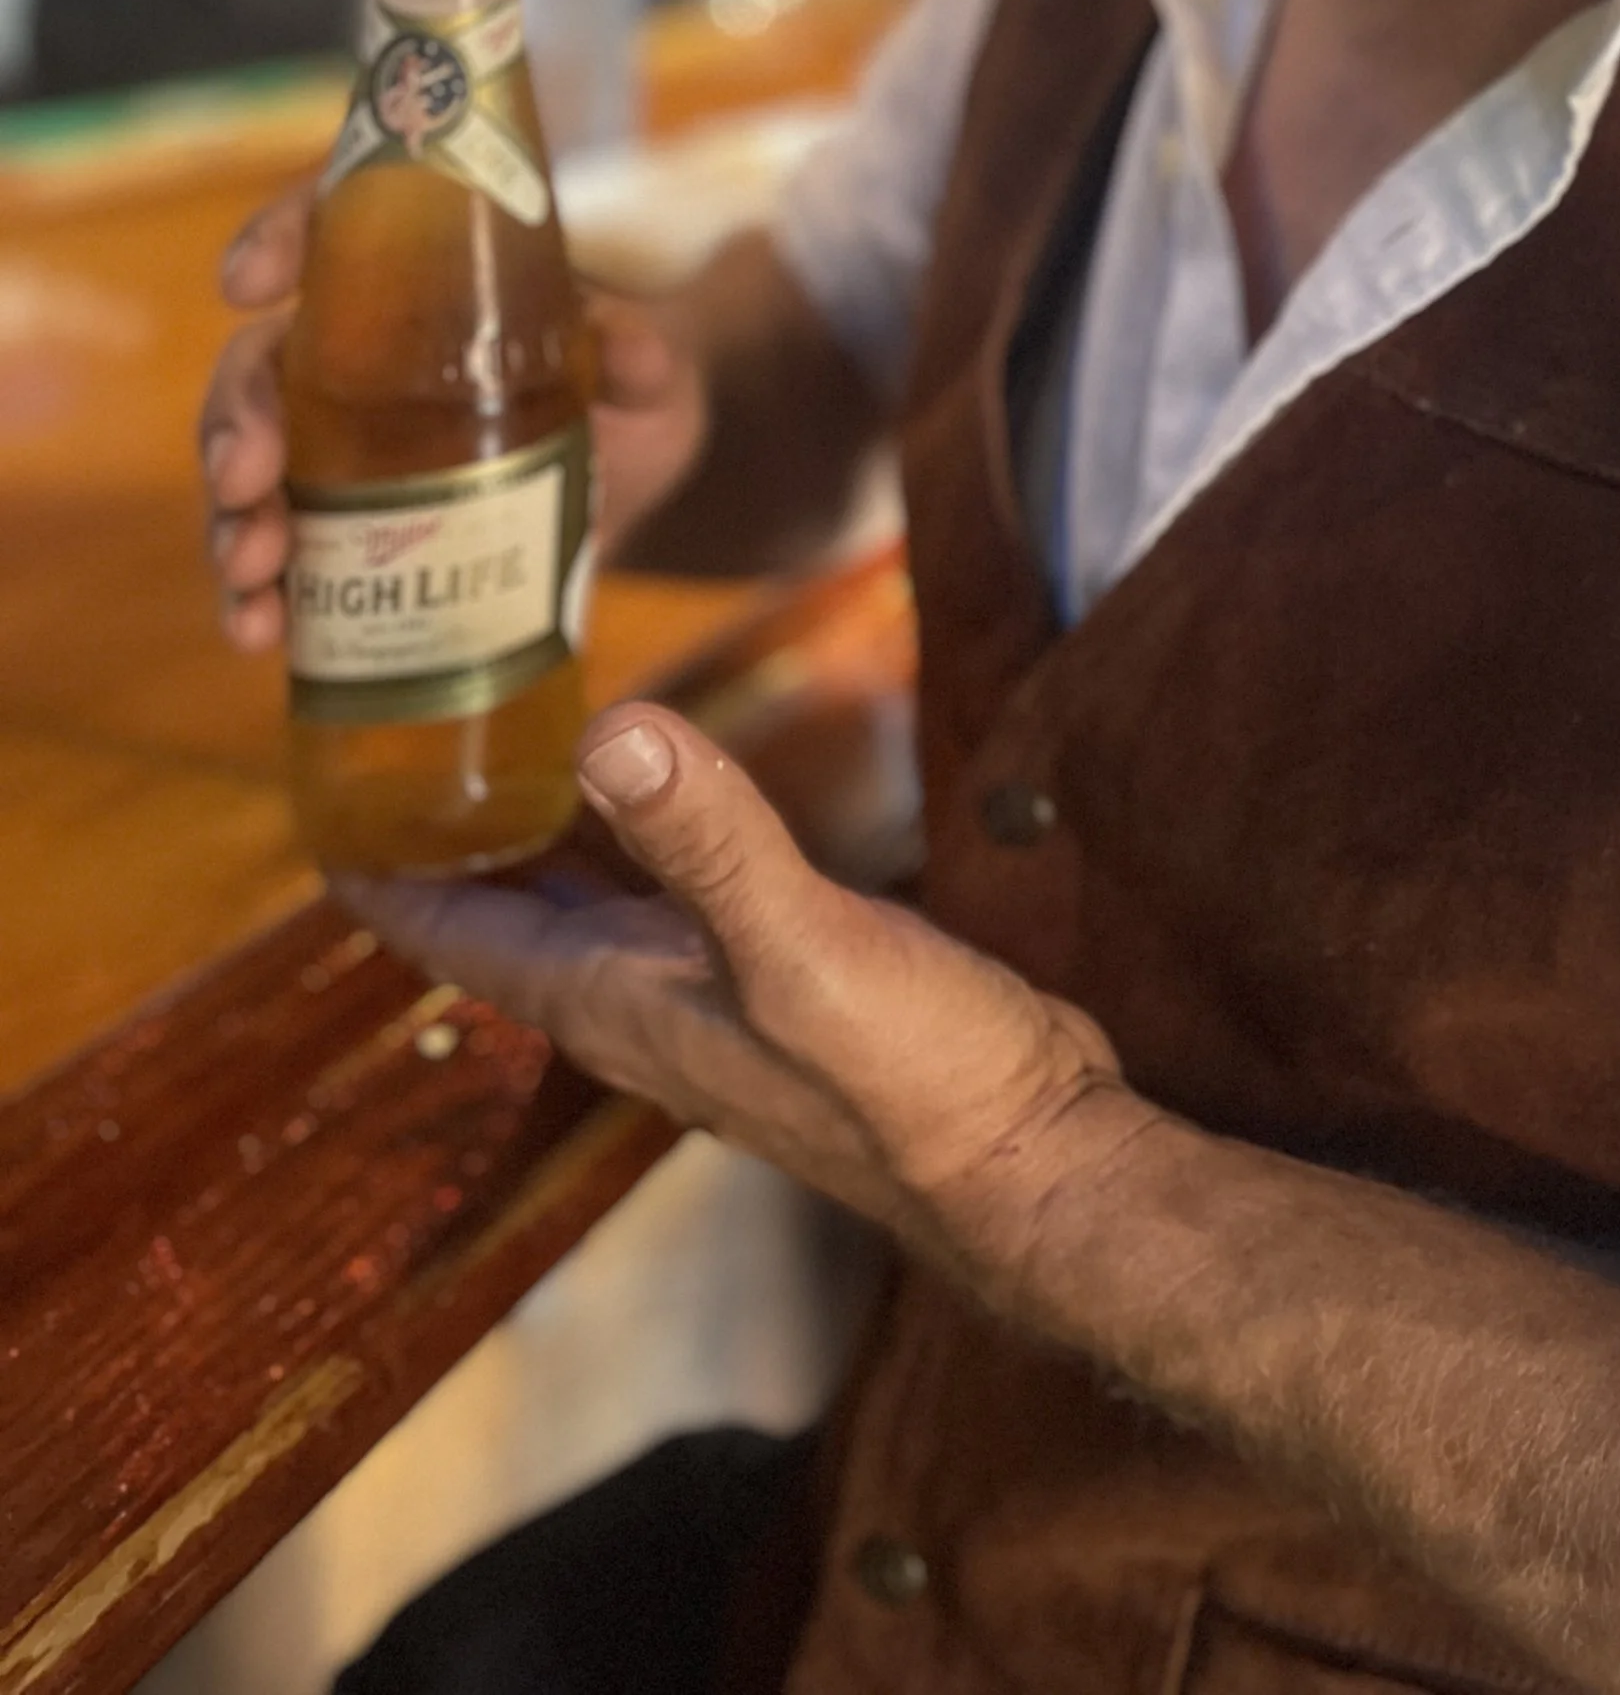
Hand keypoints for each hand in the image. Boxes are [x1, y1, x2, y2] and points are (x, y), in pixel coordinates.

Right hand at [200, 183, 709, 654]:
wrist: (637, 479)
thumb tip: (631, 351)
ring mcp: (341, 448)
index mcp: (419, 284)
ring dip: (232, 521)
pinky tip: (262, 630)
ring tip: (252, 573)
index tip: (246, 283)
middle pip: (261, 368)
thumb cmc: (629, 387)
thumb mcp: (646, 367)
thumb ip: (639, 354)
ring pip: (249, 469)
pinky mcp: (348, 532)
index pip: (330, 230)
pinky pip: (280, 558)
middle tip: (247, 479)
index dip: (275, 238)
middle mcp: (357, 358)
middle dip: (237, 423)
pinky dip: (259, 595)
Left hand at [337, 706, 1135, 1272]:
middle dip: (460, 856)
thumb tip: (608, 728)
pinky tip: (672, 818)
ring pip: (597, 923)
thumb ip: (708, 839)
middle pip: (516, 931)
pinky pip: (683, 913)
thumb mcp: (801, 944)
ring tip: (517, 770)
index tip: (326, 812)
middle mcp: (651, 1012)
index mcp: (618, 1004)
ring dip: (550, 856)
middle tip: (414, 757)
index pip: (463, 941)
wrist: (1026, 1157)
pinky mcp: (794, 994)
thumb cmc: (909, 1078)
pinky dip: (648, 857)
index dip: (390, 883)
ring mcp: (724, 1009)